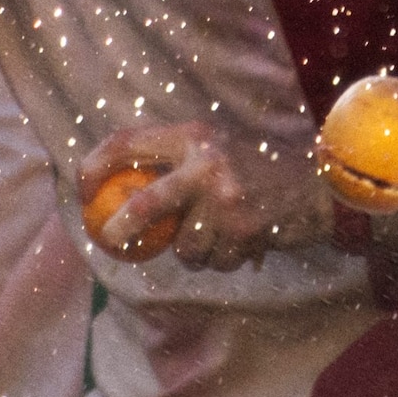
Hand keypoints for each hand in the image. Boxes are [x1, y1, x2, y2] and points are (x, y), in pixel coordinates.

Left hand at [78, 120, 334, 271]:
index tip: (81, 189)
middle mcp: (207, 163)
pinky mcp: (242, 231)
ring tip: (220, 233)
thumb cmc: (254, 168)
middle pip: (145, 205)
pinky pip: (212, 262)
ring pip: (182, 246)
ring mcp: (225, 200)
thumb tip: (113, 186)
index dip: (95, 165)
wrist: (316, 187)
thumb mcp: (213, 147)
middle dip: (122, 228)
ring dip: (195, 250)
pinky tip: (241, 240)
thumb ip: (172, 159)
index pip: (128, 142)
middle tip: (112, 240)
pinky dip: (221, 259)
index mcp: (193, 134)